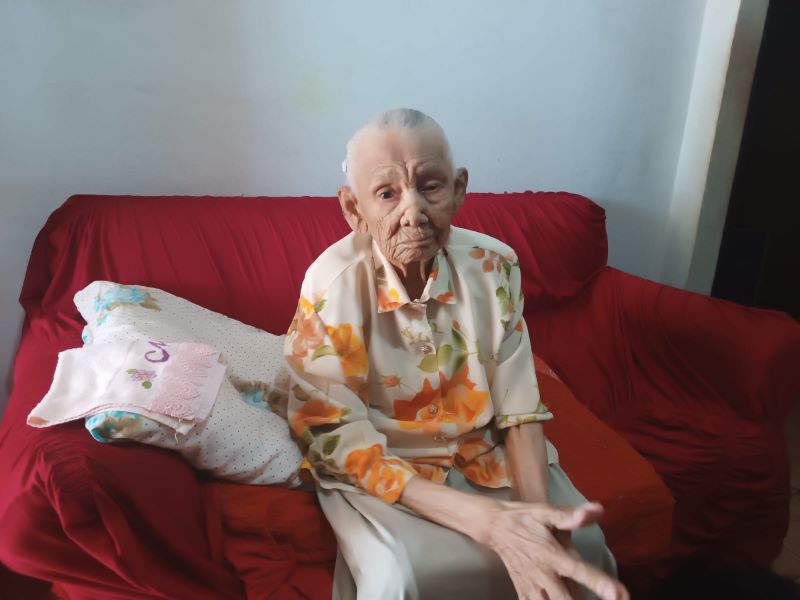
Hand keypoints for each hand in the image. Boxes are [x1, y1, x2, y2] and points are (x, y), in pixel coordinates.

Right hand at [475, 500, 627, 599]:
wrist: (495, 526)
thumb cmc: (525, 518)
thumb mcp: (546, 512)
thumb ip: (571, 516)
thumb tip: (598, 510)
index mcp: (551, 554)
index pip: (578, 570)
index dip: (599, 583)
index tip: (620, 595)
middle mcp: (542, 574)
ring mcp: (531, 586)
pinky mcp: (523, 591)